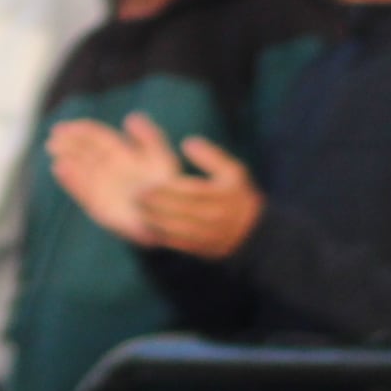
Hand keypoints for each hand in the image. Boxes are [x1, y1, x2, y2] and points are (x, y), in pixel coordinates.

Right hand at [46, 114, 178, 245]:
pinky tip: (60, 169)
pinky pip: (83, 192)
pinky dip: (71, 181)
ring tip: (56, 153)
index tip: (63, 127)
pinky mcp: (101, 207)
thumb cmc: (170, 189)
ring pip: (81, 171)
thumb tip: (131, 117)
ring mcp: (104, 189)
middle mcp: (110, 170)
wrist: (173, 220)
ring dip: (67, 161)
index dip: (79, 130)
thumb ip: (149, 137)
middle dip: (68, 145)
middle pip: (85, 153)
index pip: (97, 137)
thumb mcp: (162, 158)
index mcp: (123, 155)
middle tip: (53, 139)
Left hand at [138, 138, 266, 258]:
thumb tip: (188, 142)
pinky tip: (147, 225)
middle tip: (135, 196)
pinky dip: (161, 235)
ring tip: (138, 210)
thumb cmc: (237, 196)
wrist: (254, 233)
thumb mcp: (232, 172)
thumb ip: (211, 156)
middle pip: (181, 211)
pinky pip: (179, 243)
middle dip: (156, 204)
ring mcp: (210, 234)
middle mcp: (216, 216)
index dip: (167, 190)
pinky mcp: (203, 248)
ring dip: (154, 220)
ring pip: (178, 229)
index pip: (191, 193)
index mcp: (224, 196)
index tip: (147, 184)